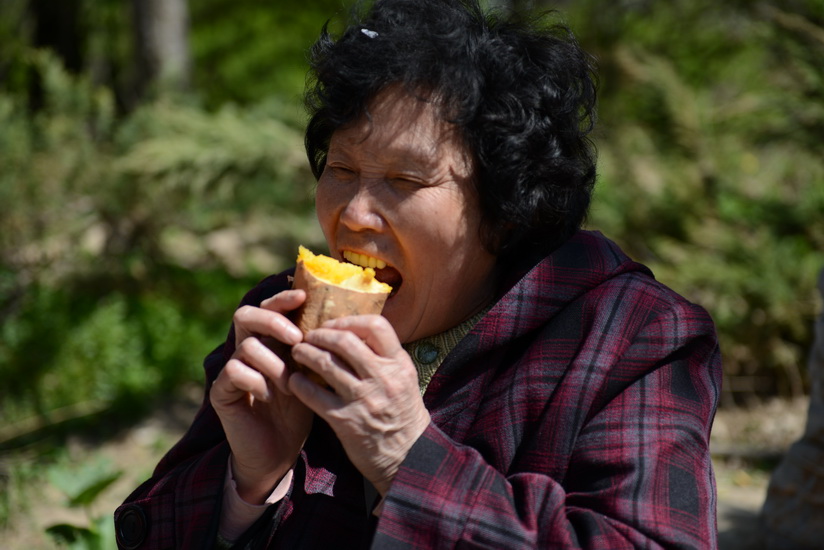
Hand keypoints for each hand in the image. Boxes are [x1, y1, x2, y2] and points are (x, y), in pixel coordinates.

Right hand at [210, 290, 313, 503]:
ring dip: (273, 363)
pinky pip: (233, 371)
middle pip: (246, 315)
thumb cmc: (301, 409)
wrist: (280, 451)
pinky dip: (255, 381)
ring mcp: (232, 369)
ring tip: (290, 385)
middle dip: (273, 321)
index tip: (303, 296)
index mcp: (270, 341)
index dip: (282, 298)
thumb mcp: (312, 374)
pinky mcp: (222, 391)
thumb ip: (315, 348)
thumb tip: (340, 318)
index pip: (269, 307)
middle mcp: (248, 349)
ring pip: (246, 346)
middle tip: (296, 339)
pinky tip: (268, 397)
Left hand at [290, 315, 430, 495]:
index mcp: (399, 364)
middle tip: (309, 336)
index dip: (350, 320)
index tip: (334, 325)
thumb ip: (385, 357)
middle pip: (345, 341)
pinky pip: (314, 395)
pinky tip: (294, 381)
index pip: (376, 326)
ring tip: (298, 352)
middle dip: (321, 334)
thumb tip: (356, 330)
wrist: (407, 457)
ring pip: (326, 364)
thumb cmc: (403, 414)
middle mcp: (382, 378)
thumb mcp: (404, 380)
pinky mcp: (345, 421)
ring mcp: (363, 399)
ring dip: (306, 353)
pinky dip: (299, 384)